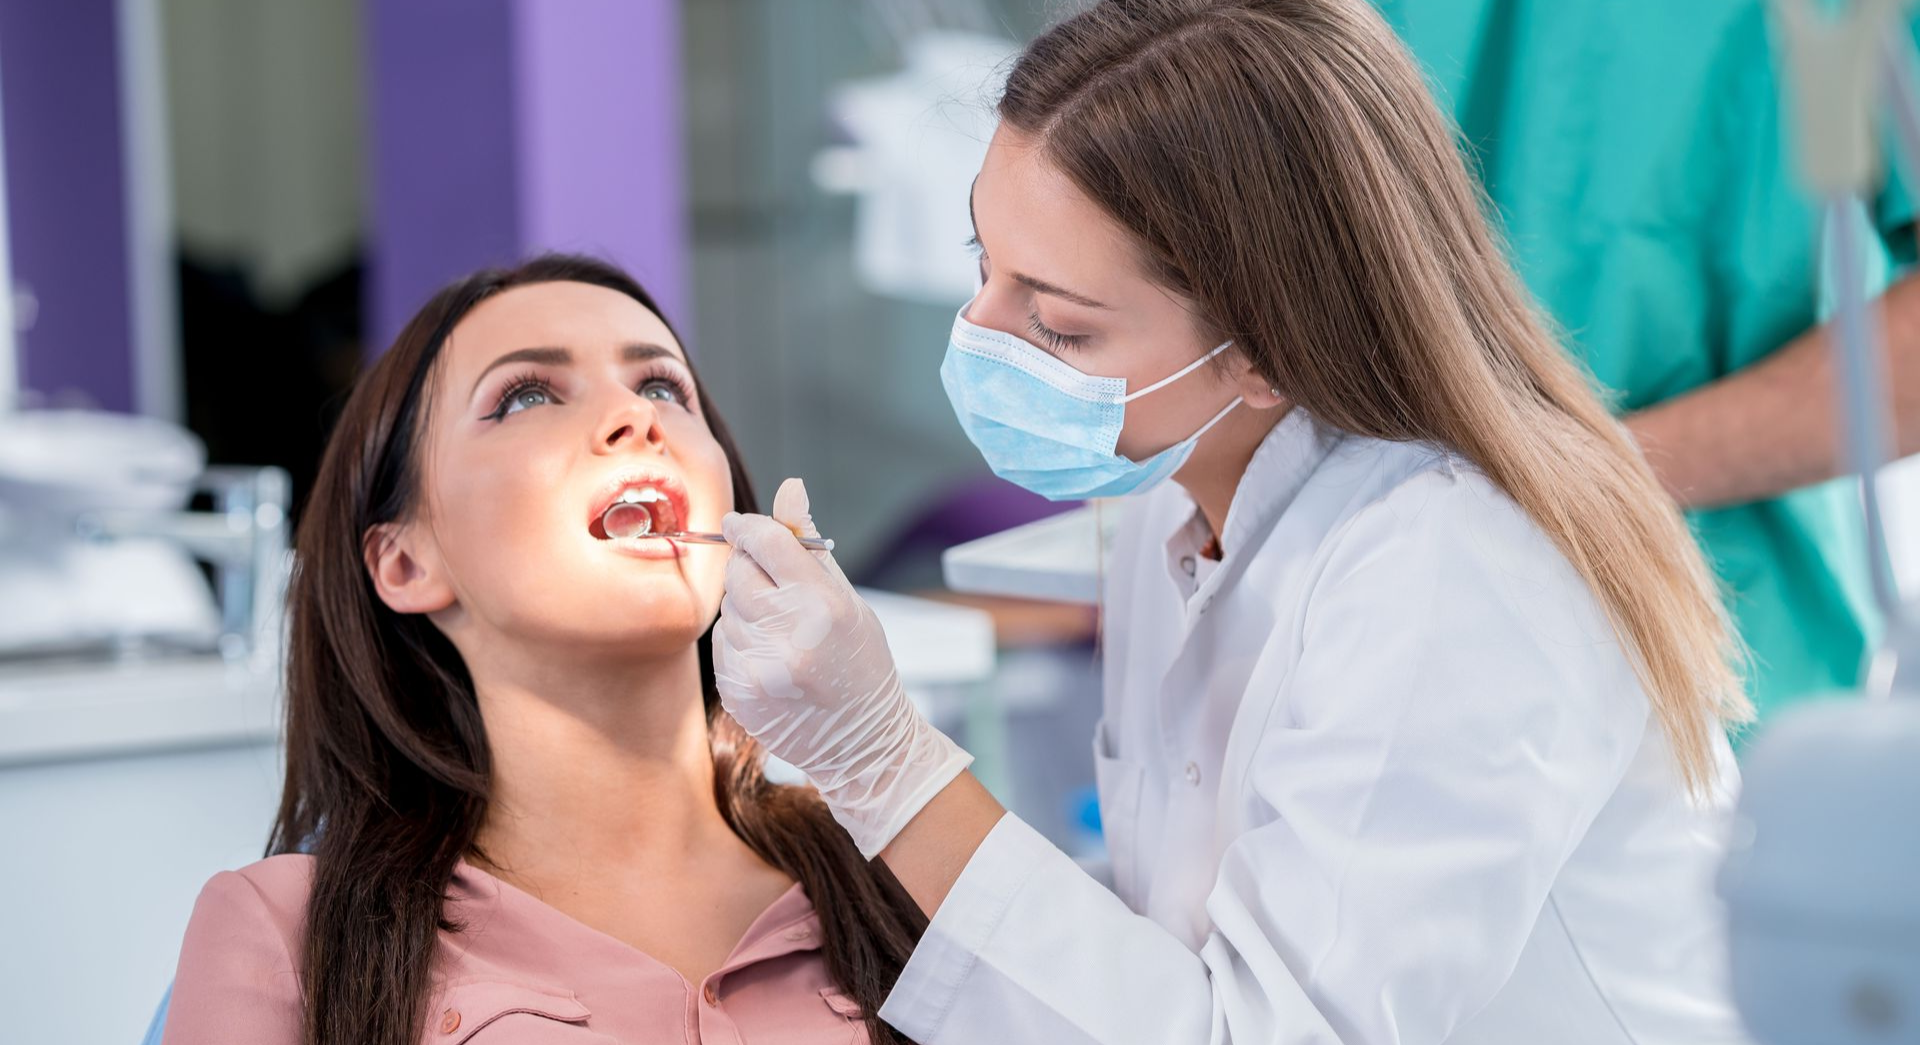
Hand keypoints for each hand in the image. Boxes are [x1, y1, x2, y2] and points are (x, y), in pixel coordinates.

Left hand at [714, 478, 972, 857]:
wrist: (862, 742)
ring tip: (782, 633)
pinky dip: (739, 641)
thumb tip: (789, 487)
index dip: (748, 526)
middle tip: (773, 585)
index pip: (766, 542)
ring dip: (745, 609)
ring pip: (727, 608)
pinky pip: (721, 643)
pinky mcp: (738, 692)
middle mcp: (789, 636)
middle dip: (748, 567)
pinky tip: (770, 658)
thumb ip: (810, 544)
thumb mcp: (850, 598)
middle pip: (738, 572)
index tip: (739, 523)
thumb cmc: (860, 662)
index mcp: (823, 605)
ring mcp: (759, 668)